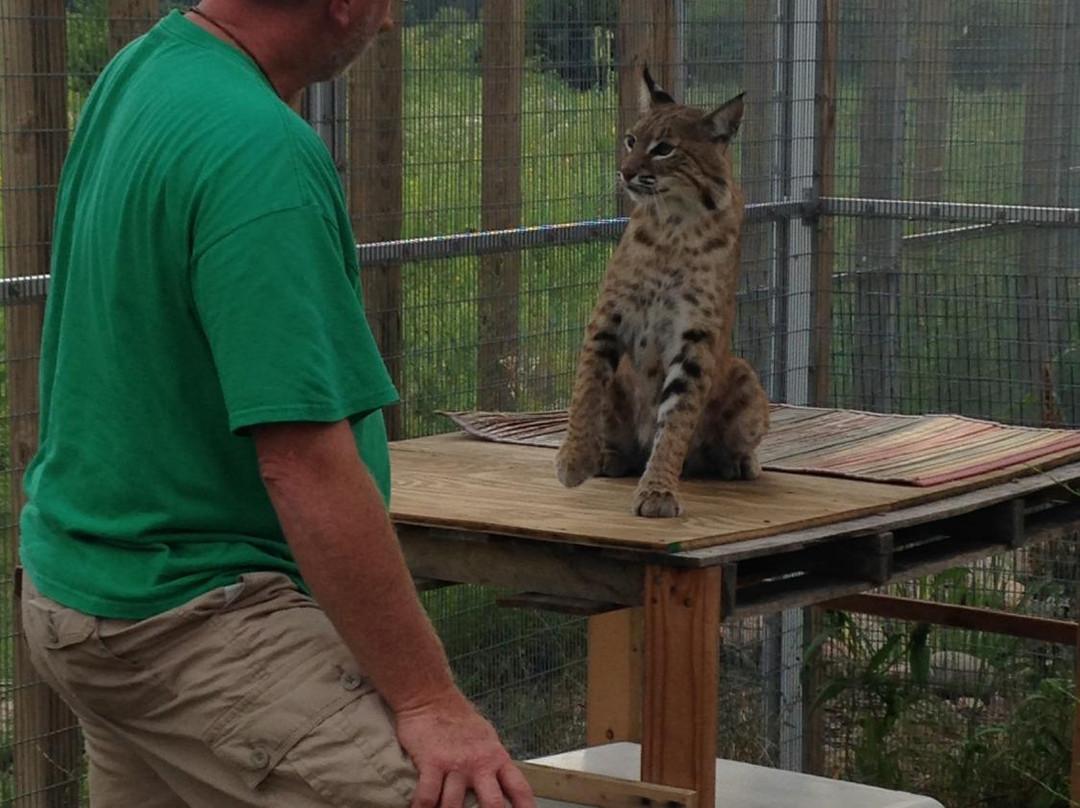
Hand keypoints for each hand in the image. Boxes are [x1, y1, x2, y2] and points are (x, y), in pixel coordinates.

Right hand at [395, 692, 535, 807]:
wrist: (432, 698)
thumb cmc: (459, 718)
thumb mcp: (486, 737)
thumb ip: (492, 760)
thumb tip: (500, 779)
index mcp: (496, 758)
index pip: (519, 789)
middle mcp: (479, 764)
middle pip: (493, 805)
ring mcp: (456, 765)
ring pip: (454, 807)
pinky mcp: (432, 763)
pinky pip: (427, 797)